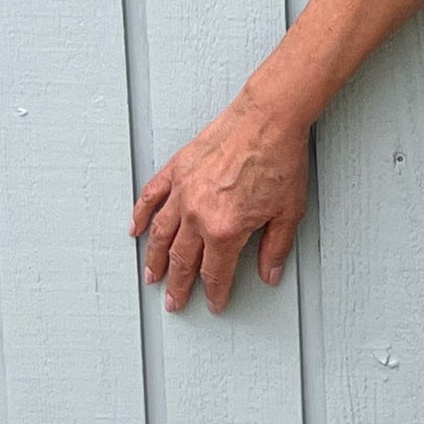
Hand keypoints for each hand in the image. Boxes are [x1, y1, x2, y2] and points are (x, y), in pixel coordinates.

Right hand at [129, 91, 309, 313]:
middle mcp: (197, 214)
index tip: (213, 304)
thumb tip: (268, 274)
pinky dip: (140, 215)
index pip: (215, 272)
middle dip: (177, 286)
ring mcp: (183, 191)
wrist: (268, 119)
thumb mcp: (288, 213)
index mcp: (225, 230)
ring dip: (154, 259)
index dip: (214, 293)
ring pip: (161, 234)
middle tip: (173, 303)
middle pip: (182, 260)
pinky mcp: (177, 169)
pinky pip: (151, 197)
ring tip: (151, 276)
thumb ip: (275, 248)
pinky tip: (135, 229)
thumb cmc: (281, 161)